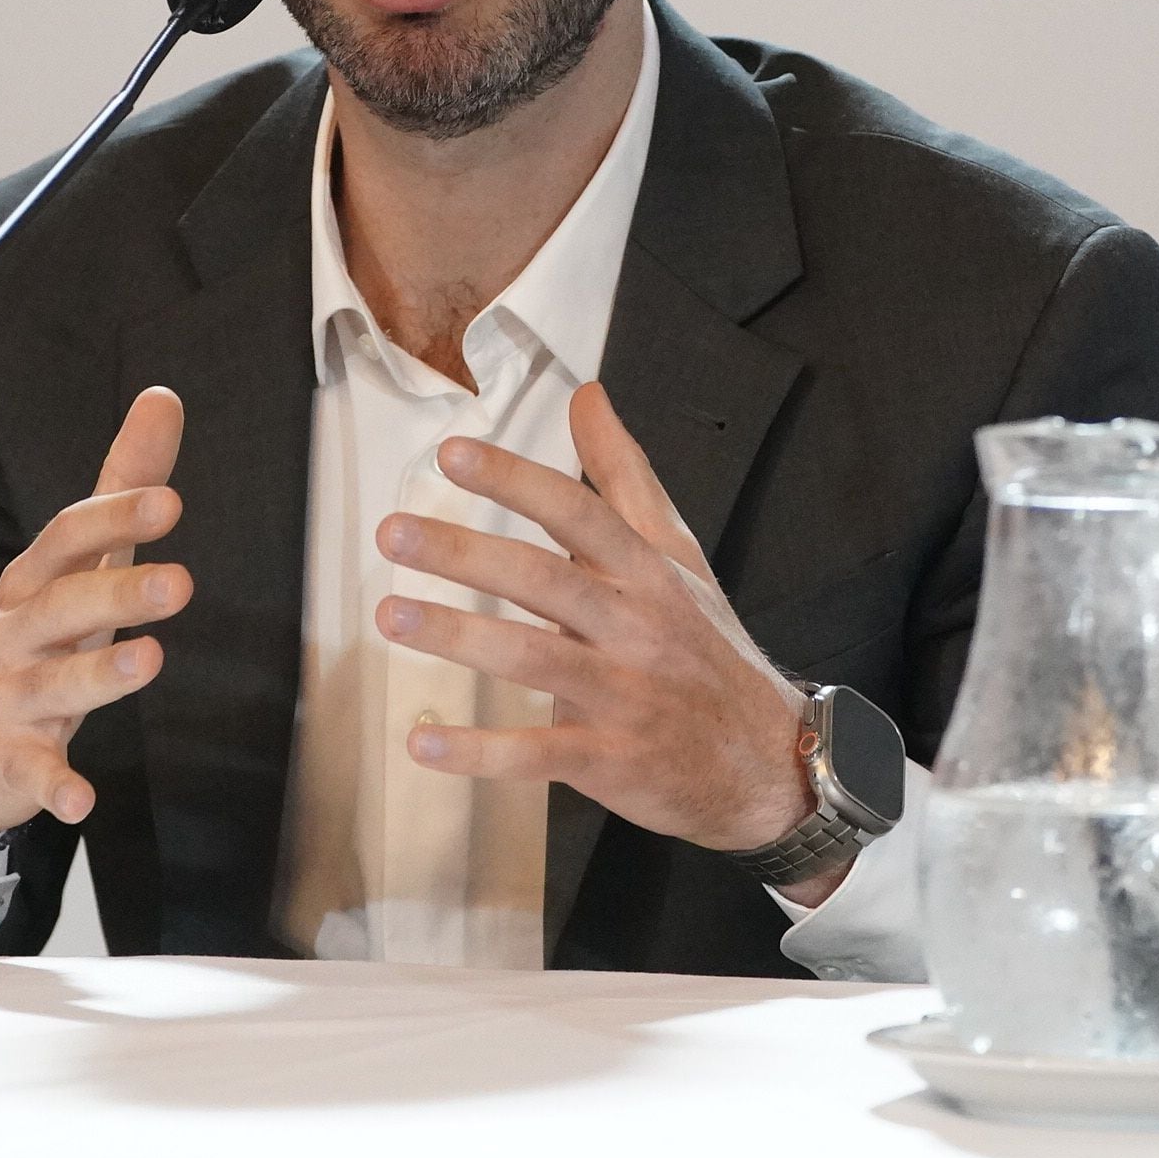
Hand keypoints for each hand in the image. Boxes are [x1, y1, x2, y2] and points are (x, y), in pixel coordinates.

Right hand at [0, 386, 188, 835]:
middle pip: (62, 608)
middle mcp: (15, 636)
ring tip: (148, 660)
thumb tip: (164, 397)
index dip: (113, 518)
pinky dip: (56, 788)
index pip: (66, 540)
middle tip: (182, 581)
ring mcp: (7, 701)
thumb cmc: (30, 642)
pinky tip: (83, 800)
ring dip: (97, 675)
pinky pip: (34, 776)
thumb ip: (119, 487)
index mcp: (32, 583)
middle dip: (117, 593)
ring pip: (52, 686)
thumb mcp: (70, 565)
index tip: (169, 501)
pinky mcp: (11, 764)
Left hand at [372, 382, 822, 874]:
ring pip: (534, 657)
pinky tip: (421, 741)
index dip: (515, 481)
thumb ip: (624, 475)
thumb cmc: (706, 647)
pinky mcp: (610, 760)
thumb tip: (587, 394)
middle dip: (466, 554)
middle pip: (544, 579)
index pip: (576, 513)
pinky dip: (480, 751)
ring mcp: (623, 694)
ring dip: (459, 636)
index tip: (450, 454)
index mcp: (645, 572)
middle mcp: (634, 626)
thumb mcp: (678, 555)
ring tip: (390, 618)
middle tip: (393, 534)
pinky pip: (537, 752)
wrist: (768, 762)